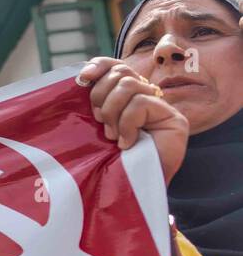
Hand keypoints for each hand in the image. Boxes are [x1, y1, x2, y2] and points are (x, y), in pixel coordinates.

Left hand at [77, 57, 188, 182]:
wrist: (129, 189)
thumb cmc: (108, 161)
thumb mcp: (94, 127)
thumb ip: (93, 104)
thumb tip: (80, 78)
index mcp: (125, 96)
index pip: (114, 65)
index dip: (99, 66)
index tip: (82, 78)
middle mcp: (146, 97)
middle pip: (120, 72)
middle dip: (101, 96)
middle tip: (100, 122)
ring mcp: (162, 107)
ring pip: (129, 85)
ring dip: (113, 112)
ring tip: (113, 135)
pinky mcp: (175, 119)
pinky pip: (141, 103)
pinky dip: (127, 124)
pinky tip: (127, 143)